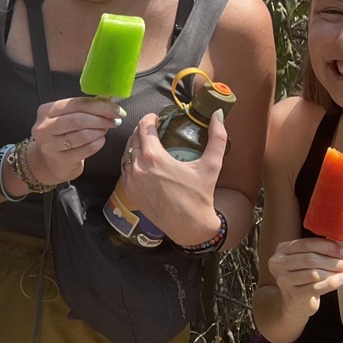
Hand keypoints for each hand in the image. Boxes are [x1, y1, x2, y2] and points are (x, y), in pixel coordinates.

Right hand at [26, 96, 124, 185]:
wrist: (50, 162)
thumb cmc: (61, 135)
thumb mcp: (66, 117)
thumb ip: (83, 108)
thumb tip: (109, 103)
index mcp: (46, 110)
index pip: (76, 104)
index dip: (99, 106)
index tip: (116, 109)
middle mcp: (45, 127)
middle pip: (78, 119)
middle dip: (101, 119)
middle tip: (114, 120)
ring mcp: (51, 145)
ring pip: (83, 135)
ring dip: (100, 131)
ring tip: (105, 129)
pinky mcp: (61, 160)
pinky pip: (86, 149)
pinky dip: (98, 143)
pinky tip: (100, 140)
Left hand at [117, 111, 225, 245]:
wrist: (188, 227)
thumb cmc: (199, 196)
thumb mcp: (211, 165)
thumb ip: (216, 138)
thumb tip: (217, 115)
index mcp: (153, 157)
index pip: (144, 127)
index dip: (150, 118)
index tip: (157, 117)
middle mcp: (137, 167)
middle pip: (134, 138)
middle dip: (143, 130)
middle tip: (154, 129)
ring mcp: (130, 180)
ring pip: (127, 152)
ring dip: (136, 144)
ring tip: (149, 143)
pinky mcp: (129, 191)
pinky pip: (125, 168)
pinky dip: (132, 160)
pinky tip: (143, 160)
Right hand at [267, 237, 342, 319]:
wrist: (294, 302)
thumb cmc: (303, 277)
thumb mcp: (306, 260)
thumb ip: (318, 251)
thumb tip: (340, 249)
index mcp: (282, 249)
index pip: (306, 244)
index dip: (327, 247)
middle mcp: (278, 263)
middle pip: (310, 259)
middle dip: (333, 261)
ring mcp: (284, 280)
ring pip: (314, 273)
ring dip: (334, 272)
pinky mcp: (293, 295)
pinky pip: (316, 287)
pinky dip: (332, 283)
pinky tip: (342, 280)